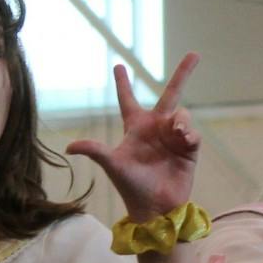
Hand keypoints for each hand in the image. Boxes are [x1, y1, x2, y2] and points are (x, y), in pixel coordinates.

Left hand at [66, 55, 201, 220]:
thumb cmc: (131, 186)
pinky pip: (193, 133)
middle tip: (194, 54)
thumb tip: (68, 147)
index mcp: (135, 128)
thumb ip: (94, 150)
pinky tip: (183, 141)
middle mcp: (156, 128)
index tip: (118, 65)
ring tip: (178, 133)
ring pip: (182, 115)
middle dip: (183, 73)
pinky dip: (189, 134)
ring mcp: (174, 137)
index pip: (128, 100)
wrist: (156, 208)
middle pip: (170, 93)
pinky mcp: (190, 149)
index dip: (122, 83)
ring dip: (181, 120)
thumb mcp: (112, 165)